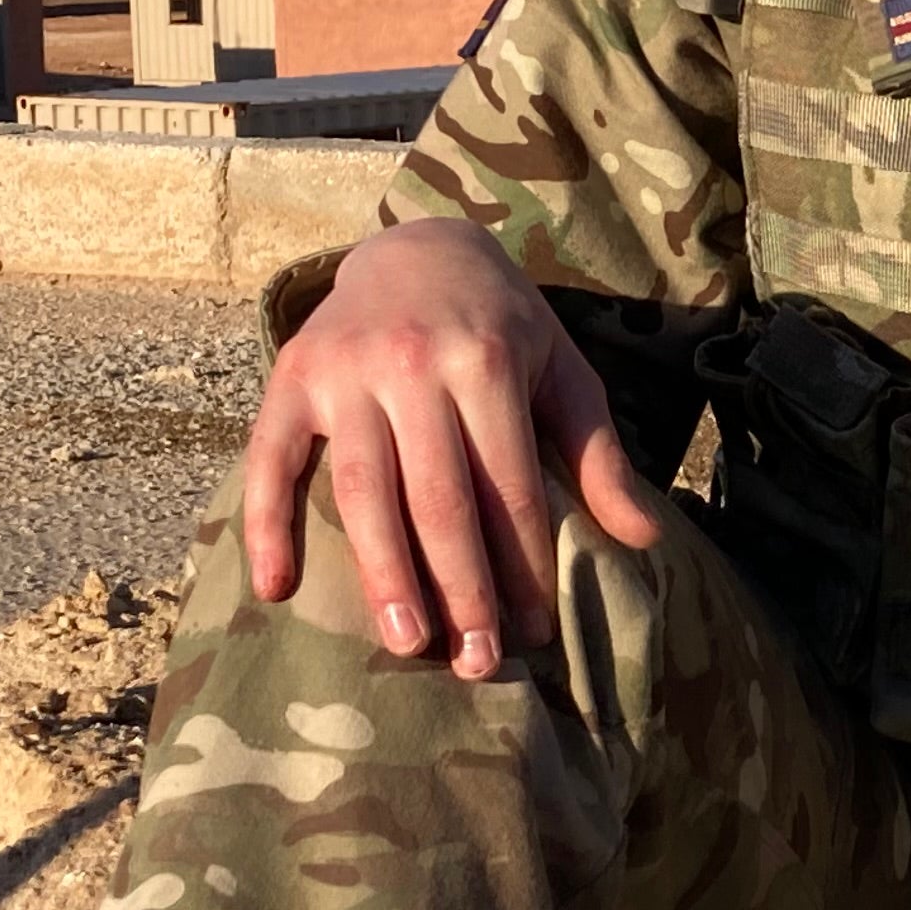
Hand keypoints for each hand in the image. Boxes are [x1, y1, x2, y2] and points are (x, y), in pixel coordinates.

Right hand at [239, 219, 669, 676]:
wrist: (417, 246)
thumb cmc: (501, 324)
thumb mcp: (561, 371)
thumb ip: (597, 455)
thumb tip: (644, 540)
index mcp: (486, 361)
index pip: (507, 486)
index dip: (521, 564)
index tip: (533, 633)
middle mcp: (411, 365)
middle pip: (437, 499)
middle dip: (461, 588)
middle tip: (477, 663)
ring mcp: (344, 372)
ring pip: (363, 491)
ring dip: (383, 575)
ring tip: (407, 644)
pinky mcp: (291, 378)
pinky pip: (268, 460)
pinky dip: (266, 523)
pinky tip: (274, 588)